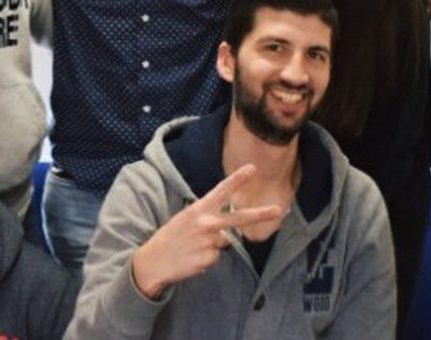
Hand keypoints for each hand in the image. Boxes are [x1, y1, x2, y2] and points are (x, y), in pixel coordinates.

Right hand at [131, 164, 282, 299]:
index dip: (237, 179)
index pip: (222, 191)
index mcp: (199, 209)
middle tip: (278, 210)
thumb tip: (228, 230)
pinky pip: (216, 257)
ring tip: (193, 247)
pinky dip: (206, 258)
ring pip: (223, 242)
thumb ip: (207, 218)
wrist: (152, 262)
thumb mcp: (186, 219)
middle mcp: (206, 223)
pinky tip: (192, 257)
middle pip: (239, 218)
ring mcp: (208, 242)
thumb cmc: (171, 237)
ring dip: (212, 245)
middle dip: (260, 214)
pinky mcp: (208, 259)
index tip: (252, 168)